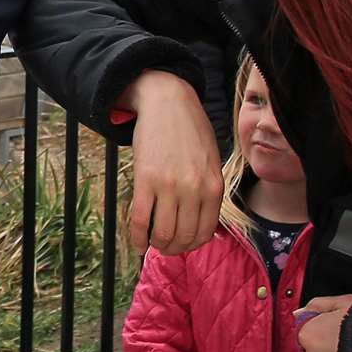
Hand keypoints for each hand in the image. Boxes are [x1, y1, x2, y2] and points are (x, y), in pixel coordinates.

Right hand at [121, 69, 221, 254]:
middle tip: (166, 247)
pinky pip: (139, 219)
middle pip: (183, 236)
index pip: (204, 232)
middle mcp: (194, 189)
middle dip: (173, 248)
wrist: (168, 102)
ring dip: (157, 244)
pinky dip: (137, 237)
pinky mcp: (145, 179)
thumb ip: (209, 191)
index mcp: (213, 186)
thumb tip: (204, 227)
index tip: (182, 244)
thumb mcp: (211, 161)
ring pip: (162, 232)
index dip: (191, 245)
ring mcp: (169, 185)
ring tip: (152, 243)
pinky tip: (138, 243)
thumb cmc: (190, 131)